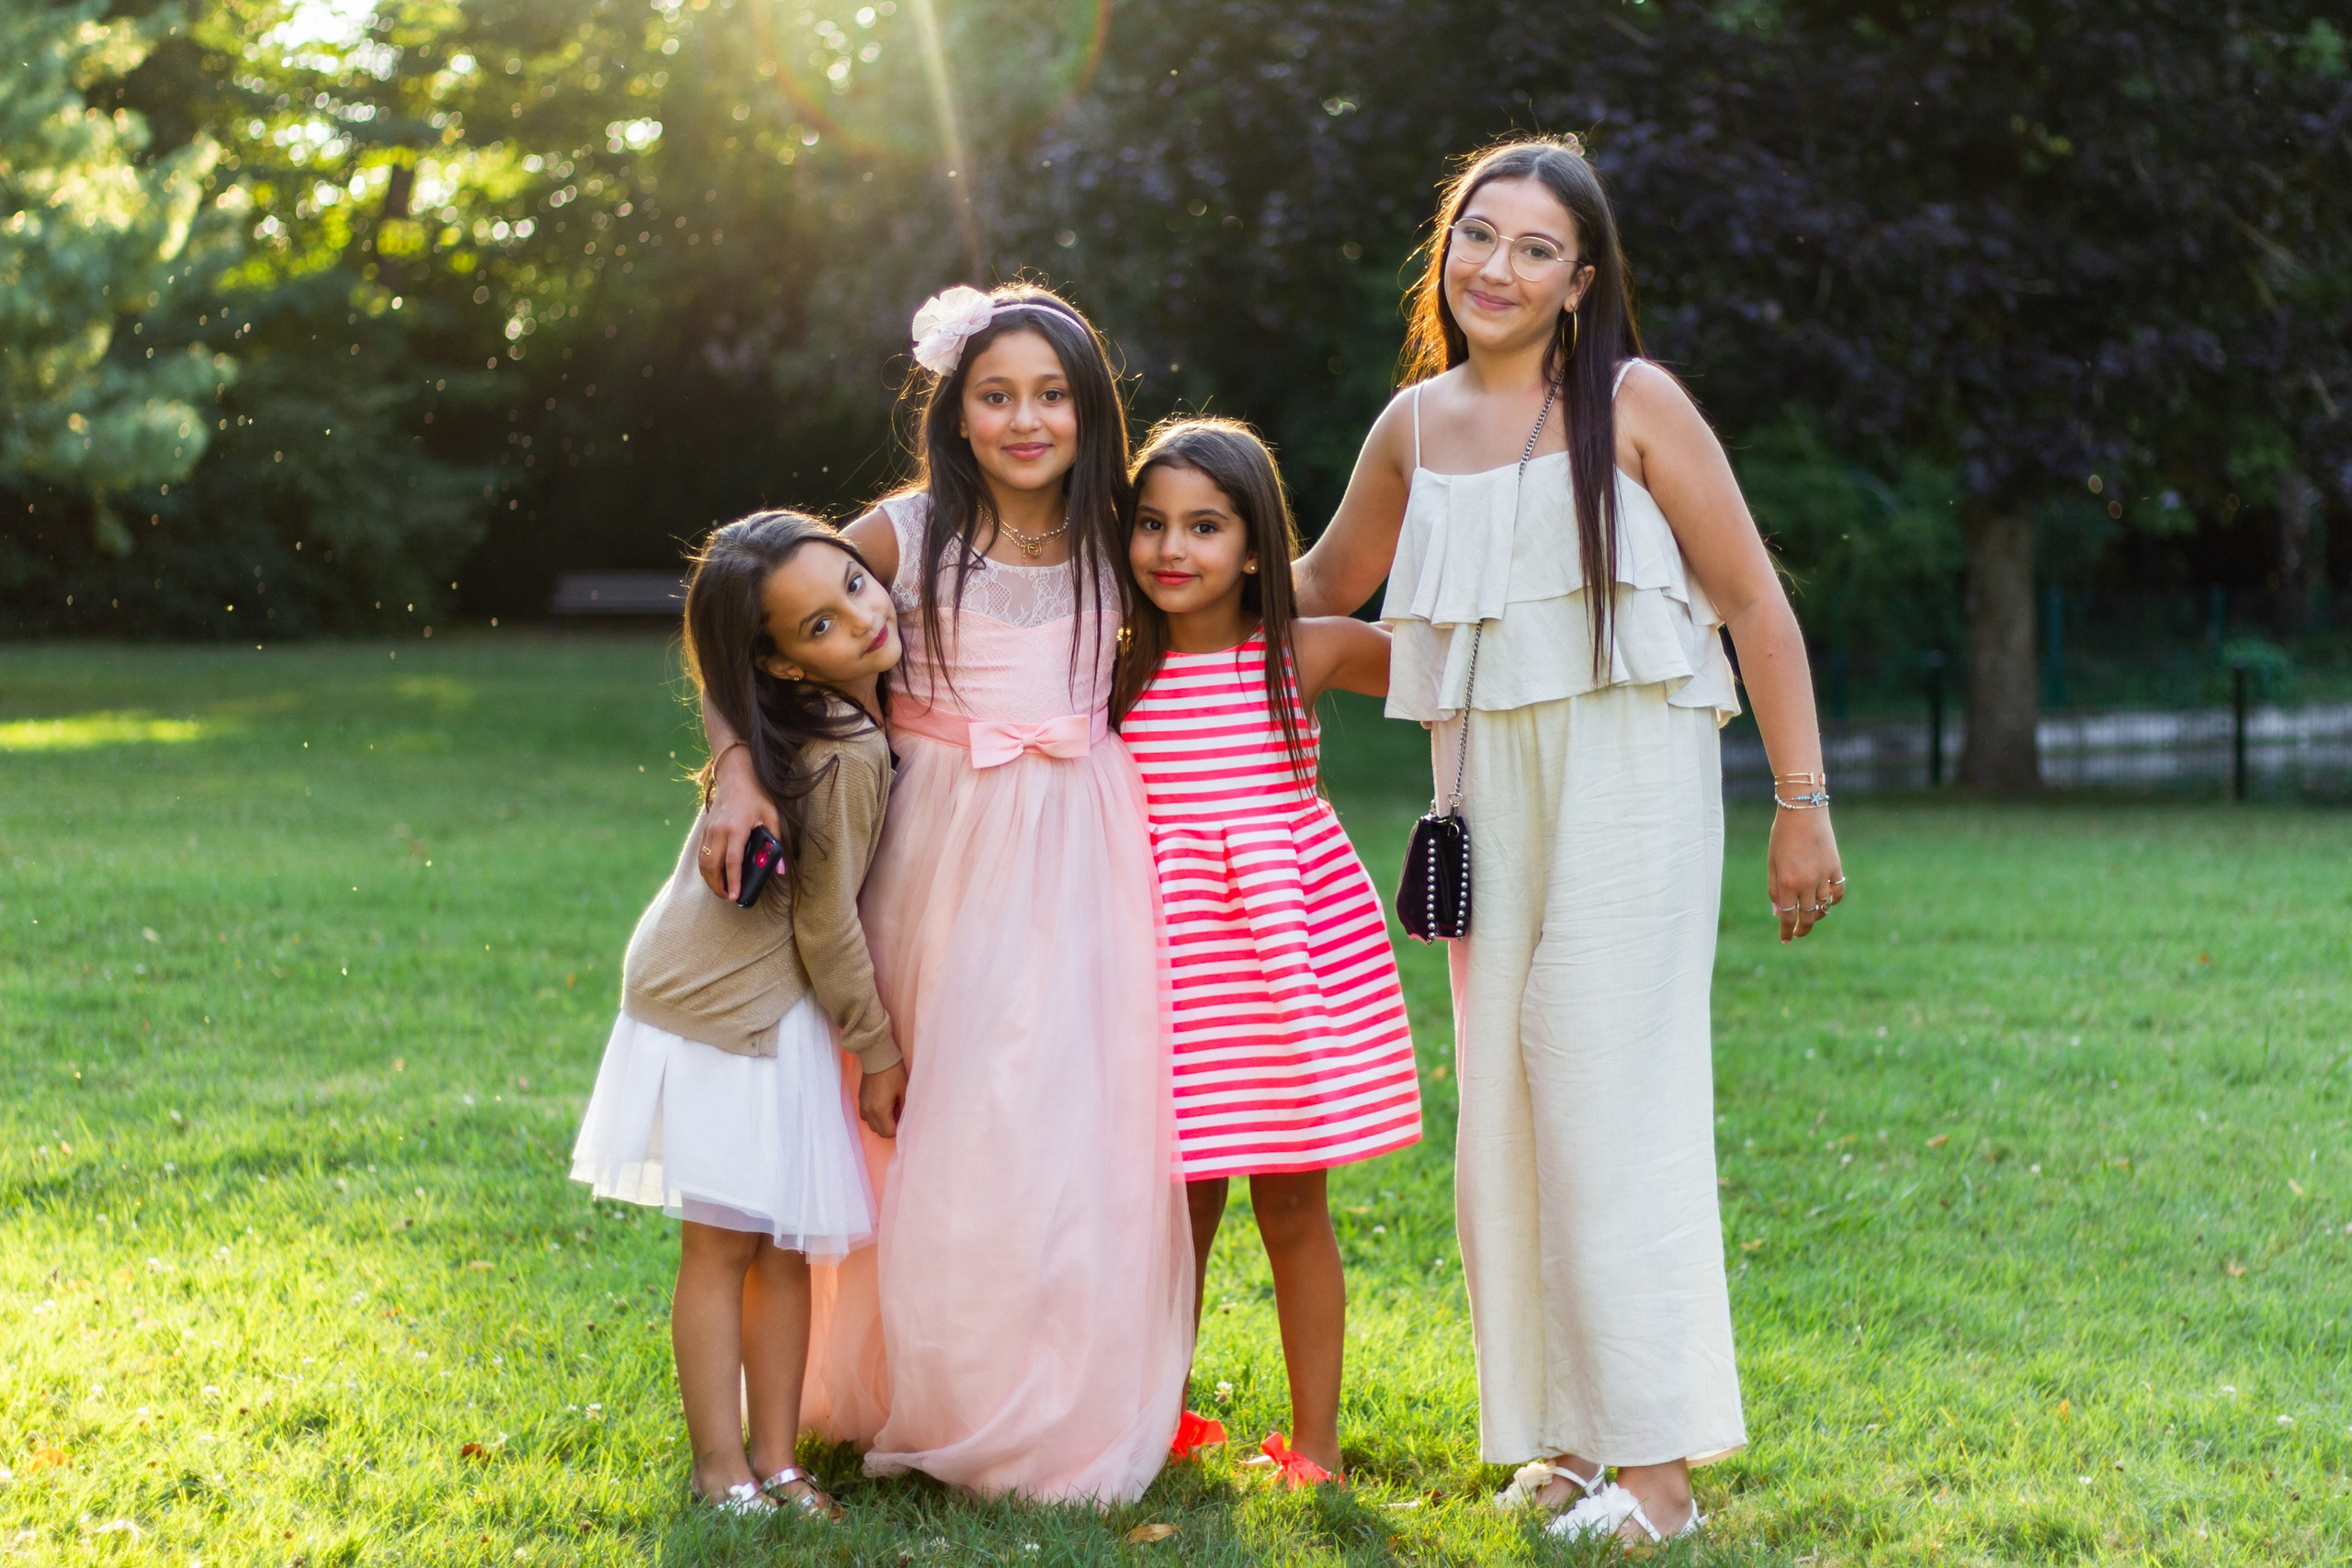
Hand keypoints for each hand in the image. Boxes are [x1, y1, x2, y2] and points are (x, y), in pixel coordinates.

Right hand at [698, 746, 779, 899]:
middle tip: (728, 898)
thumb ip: (776, 843)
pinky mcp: (705, 829)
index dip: (733, 881)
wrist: (736, 775)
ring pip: (703, 862)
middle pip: (713, 866)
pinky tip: (714, 876)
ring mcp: (709, 830)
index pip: (732, 862)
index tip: (734, 896)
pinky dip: (706, 868)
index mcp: (736, 829)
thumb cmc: (757, 795)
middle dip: (718, 886)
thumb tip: (779, 869)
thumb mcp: (772, 816)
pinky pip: (702, 854)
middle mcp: (719, 831)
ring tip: (721, 891)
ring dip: (710, 879)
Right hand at [857, 1063, 906, 1138]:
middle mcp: (868, 1111)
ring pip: (871, 1125)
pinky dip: (873, 1117)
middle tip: (898, 1117)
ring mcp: (862, 1106)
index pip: (887, 1133)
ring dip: (880, 1123)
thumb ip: (903, 1109)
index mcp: (880, 1110)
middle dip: (889, 1128)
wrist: (877, 1057)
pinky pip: (865, 1116)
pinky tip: (881, 1107)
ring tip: (890, 1112)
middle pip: (878, 1131)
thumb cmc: (893, 1073)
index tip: (903, 1121)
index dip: (897, 1130)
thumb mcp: (903, 1092)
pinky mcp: (860, 1100)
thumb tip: (903, 1120)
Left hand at [1766, 808, 1843, 944]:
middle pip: (1808, 916)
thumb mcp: (1772, 862)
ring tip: (1809, 917)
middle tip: (1797, 932)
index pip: (1788, 916)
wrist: (1803, 810)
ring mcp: (1824, 876)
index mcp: (1787, 883)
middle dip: (1802, 928)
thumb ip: (1774, 889)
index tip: (1786, 939)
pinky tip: (1826, 902)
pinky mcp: (1836, 867)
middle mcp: (1807, 883)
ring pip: (1824, 907)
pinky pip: (1837, 892)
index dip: (1786, 930)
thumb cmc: (1782, 835)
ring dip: (1817, 915)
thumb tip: (1778, 912)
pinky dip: (1832, 901)